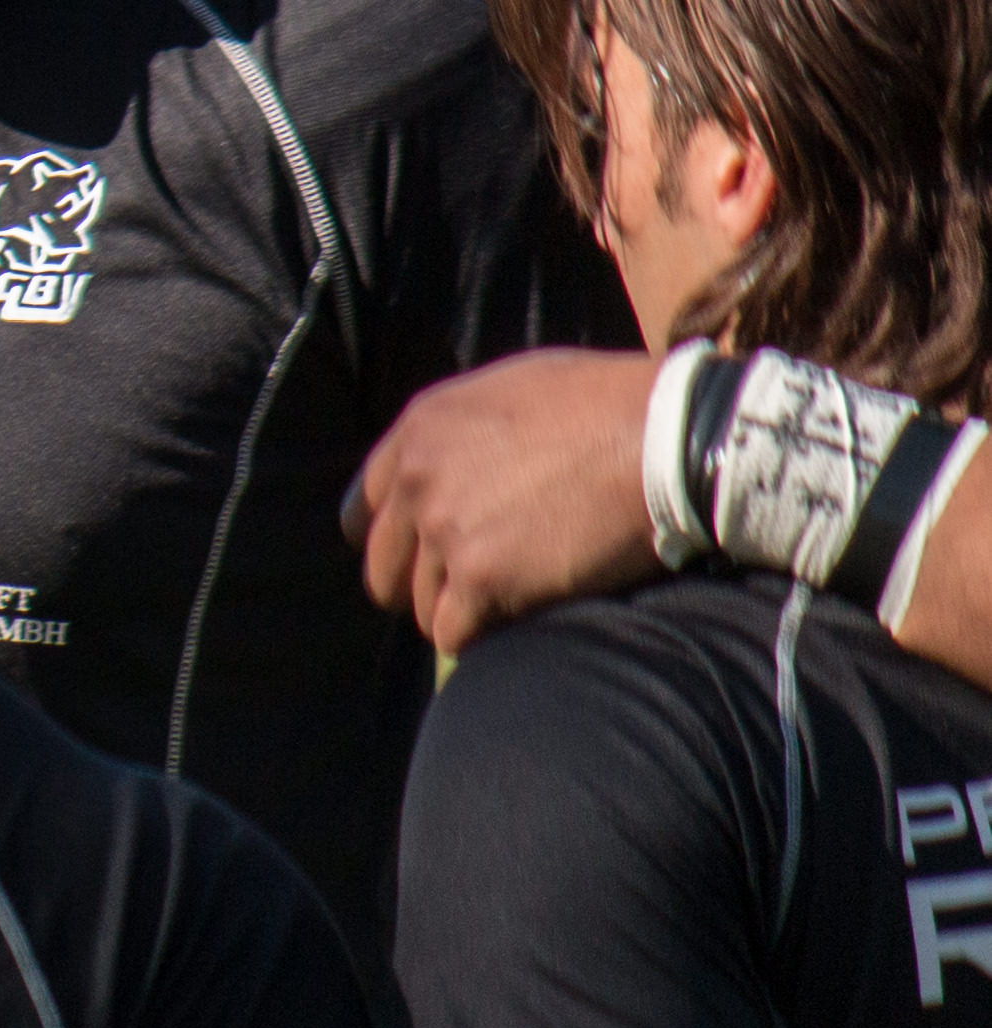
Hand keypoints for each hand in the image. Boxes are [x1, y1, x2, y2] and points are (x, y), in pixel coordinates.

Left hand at [346, 349, 661, 652]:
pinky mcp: (481, 577)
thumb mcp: (512, 388)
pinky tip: (516, 625)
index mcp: (419, 431)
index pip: (363, 511)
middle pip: (384, 567)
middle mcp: (417, 480)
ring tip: (505, 607)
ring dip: (458, 613)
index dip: (393, 543)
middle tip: (463, 596)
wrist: (664, 436)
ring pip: (420, 605)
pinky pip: (454, 635)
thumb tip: (455, 461)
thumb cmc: (607, 404)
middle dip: (419, 586)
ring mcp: (444, 530)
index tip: (418, 560)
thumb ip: (465, 431)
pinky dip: (480, 638)